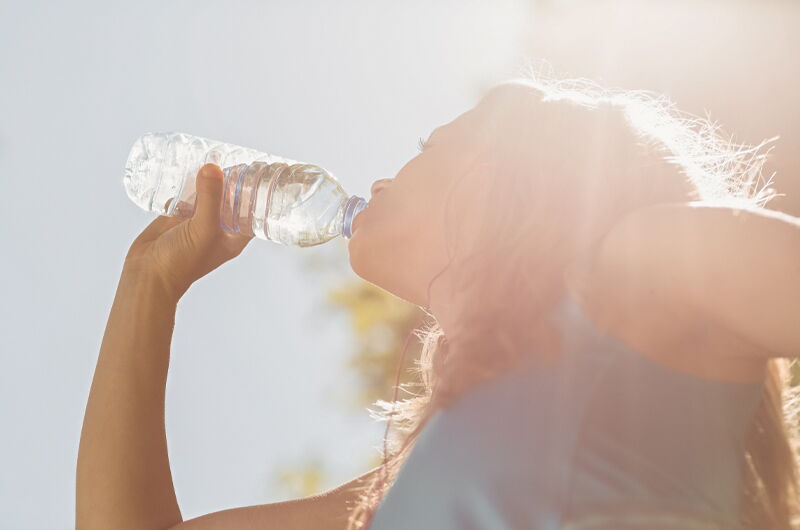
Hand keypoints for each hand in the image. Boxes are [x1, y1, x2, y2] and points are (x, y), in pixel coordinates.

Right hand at [123, 163, 253, 300]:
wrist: (147, 273)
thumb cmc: (182, 261)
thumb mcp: (203, 229)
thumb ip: (210, 198)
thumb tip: (214, 168)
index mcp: (234, 236)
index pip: (254, 211)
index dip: (258, 192)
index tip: (259, 170)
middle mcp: (219, 227)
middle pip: (231, 199)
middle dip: (233, 180)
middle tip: (235, 157)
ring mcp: (198, 221)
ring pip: (209, 195)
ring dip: (210, 179)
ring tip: (213, 156)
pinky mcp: (178, 217)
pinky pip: (187, 196)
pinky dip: (188, 184)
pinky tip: (188, 167)